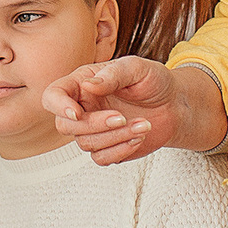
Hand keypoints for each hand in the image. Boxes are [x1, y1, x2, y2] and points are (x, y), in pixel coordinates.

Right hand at [45, 58, 219, 162]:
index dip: (58, 105)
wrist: (174, 104)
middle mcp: (83, 107)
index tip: (76, 113)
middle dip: (94, 125)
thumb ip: (114, 74)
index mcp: (82, 83)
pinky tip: (139, 136)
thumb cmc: (153, 81)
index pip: (53, 95)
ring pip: (85, 144)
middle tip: (122, 117)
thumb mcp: (137, 68)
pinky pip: (101, 158)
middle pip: (65, 126)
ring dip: (115, 137)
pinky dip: (121, 150)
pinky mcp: (107, 148)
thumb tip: (89, 84)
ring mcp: (93, 130)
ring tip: (143, 125)